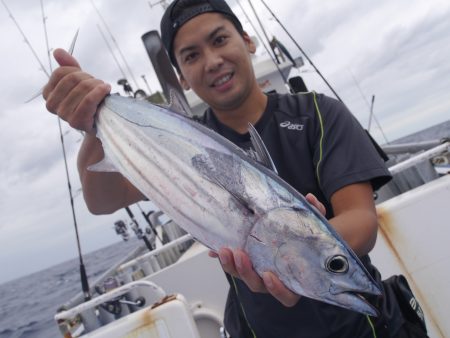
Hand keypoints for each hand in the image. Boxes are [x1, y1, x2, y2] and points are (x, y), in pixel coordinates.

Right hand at [43, 49, 110, 133]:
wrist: (101, 121)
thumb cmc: (89, 99)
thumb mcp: (79, 81)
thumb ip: (68, 65)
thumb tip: (57, 51)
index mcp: (48, 93)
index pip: (61, 72)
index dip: (78, 72)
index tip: (88, 78)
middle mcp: (51, 105)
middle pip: (72, 79)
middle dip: (89, 78)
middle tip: (98, 84)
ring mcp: (62, 115)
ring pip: (82, 88)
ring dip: (97, 85)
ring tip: (103, 89)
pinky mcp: (76, 122)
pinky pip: (88, 101)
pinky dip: (99, 92)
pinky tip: (106, 89)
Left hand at [208, 193, 326, 306]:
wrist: (299, 237)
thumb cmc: (307, 238)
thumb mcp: (313, 225)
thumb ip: (314, 213)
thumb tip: (309, 199)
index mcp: (294, 279)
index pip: (287, 295)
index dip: (278, 290)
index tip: (269, 276)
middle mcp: (274, 280)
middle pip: (257, 285)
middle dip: (246, 272)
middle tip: (240, 255)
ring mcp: (258, 272)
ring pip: (242, 276)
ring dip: (231, 265)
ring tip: (224, 250)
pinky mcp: (245, 263)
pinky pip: (233, 265)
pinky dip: (223, 258)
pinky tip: (214, 250)